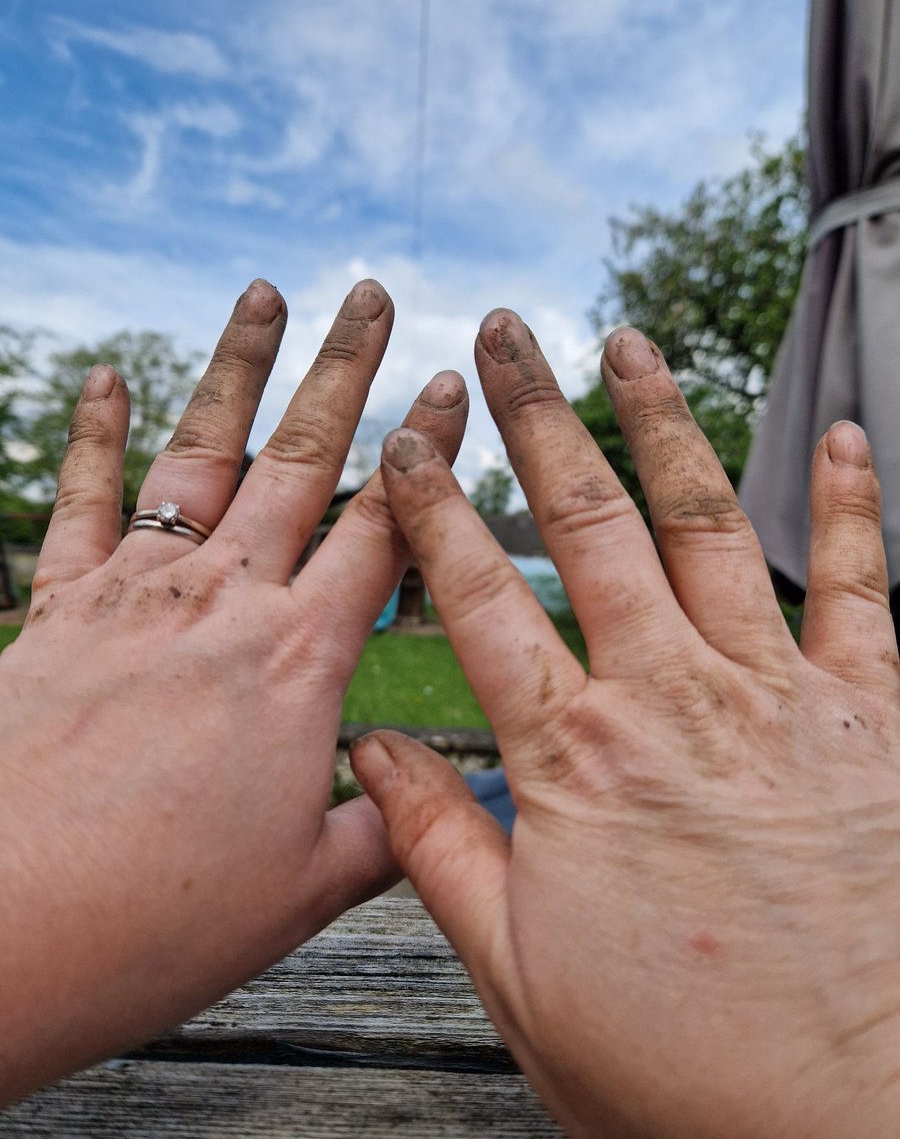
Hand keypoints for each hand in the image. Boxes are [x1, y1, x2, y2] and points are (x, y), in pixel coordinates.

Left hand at [0, 278, 467, 1103]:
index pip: (386, 529)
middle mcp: (223, 601)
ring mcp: (136, 592)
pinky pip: (85, 498)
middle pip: (300, 459)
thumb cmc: (155, 919)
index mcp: (299, 662)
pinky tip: (109, 378)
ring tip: (263, 294)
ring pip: (201, 451)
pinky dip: (96, 431)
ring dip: (236, 367)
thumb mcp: (305, 890)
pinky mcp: (58, 607)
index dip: (429, 453)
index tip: (455, 385)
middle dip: (345, 371)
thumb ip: (390, 828)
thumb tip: (453, 807)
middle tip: (371, 295)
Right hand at [351, 312, 899, 1137]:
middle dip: (538, 419)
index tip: (411, 445)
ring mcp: (779, 699)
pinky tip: (839, 435)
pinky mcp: (872, 720)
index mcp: (576, 763)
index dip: (437, 514)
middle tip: (505, 334)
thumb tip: (373, 748)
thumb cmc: (686, 1070)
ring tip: (628, 342)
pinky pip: (863, 587)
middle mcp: (673, 702)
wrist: (860, 1126)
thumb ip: (441, 850)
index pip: (482, 602)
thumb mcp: (523, 980)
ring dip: (662, 424)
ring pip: (709, 526)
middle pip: (588, 528)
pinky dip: (851, 506)